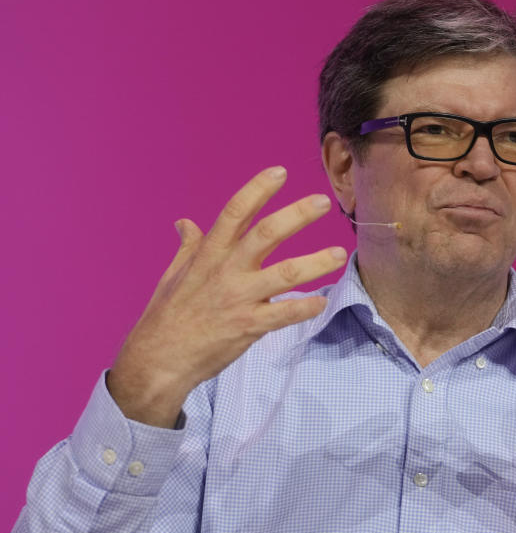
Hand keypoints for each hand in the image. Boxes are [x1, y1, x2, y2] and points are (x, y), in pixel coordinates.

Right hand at [107, 166, 346, 427]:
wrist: (158, 360)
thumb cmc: (167, 316)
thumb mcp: (173, 276)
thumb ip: (188, 247)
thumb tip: (184, 223)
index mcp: (208, 255)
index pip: (234, 213)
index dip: (257, 190)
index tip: (280, 172)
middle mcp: (226, 271)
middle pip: (265, 235)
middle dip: (296, 216)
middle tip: (323, 202)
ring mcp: (239, 299)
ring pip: (284, 274)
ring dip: (315, 263)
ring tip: (340, 254)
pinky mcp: (248, 326)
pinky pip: (283, 314)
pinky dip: (304, 307)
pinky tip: (322, 301)